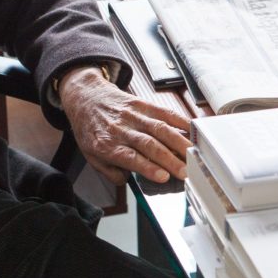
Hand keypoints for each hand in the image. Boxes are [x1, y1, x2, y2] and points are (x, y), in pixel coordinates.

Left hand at [58, 67, 191, 184]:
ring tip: (192, 154)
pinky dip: (179, 120)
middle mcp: (121, 129)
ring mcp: (133, 115)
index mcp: (107, 144)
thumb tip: (127, 181)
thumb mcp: (90, 155)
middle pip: (149, 145)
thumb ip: (109, 172)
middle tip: (185, 172)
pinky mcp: (142, 104)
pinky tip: (191, 130)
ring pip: (160, 129)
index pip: (130, 158)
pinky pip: (164, 112)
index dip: (149, 167)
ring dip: (178, 142)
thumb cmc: (89, 128)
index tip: (164, 177)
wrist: (85, 96)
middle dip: (170, 160)